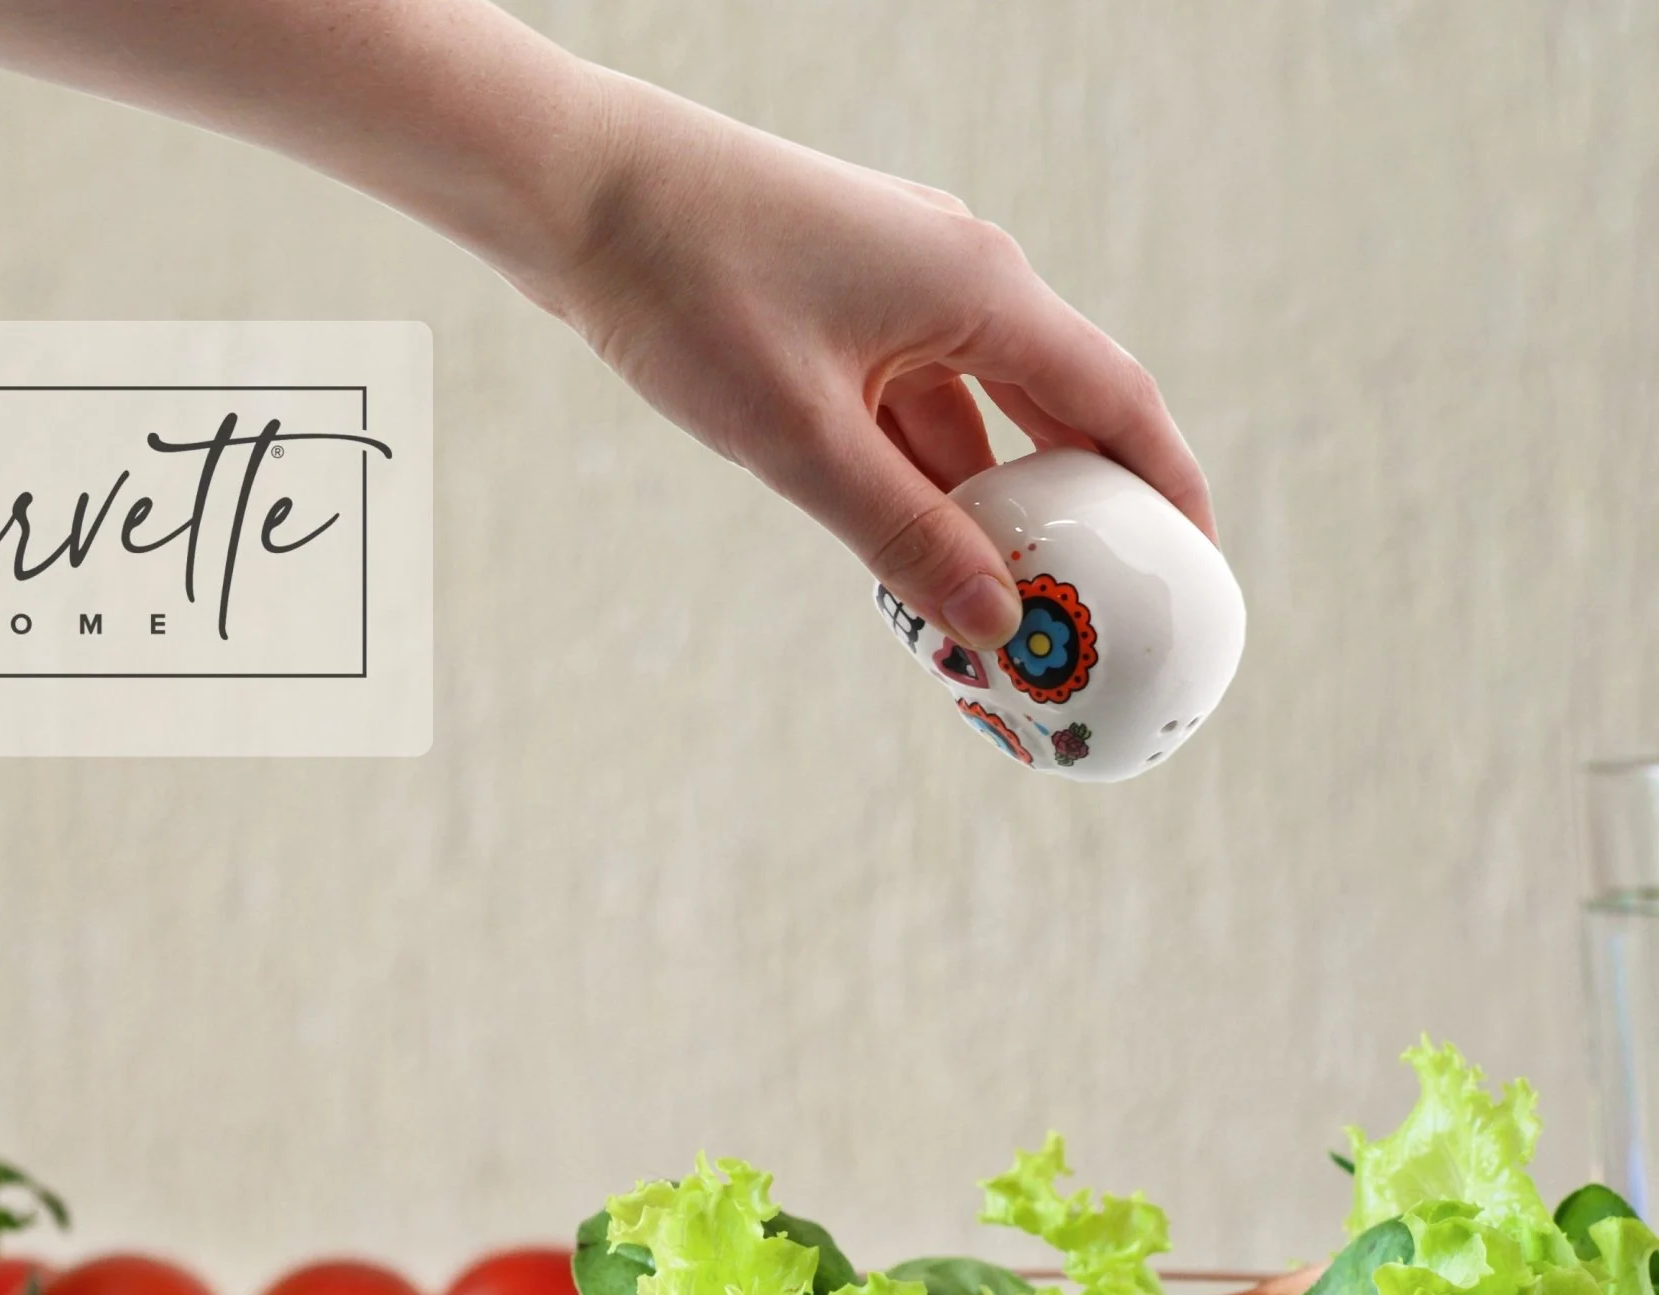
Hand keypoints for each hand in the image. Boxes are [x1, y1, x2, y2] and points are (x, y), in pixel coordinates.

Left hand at [524, 76, 1215, 651]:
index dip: (1168, 490)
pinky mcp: (845, 306)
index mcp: (982, 290)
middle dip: (1083, 510)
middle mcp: (961, 278)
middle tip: (1103, 603)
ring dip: (990, 505)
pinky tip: (913, 548)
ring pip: (975, 418)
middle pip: (1058, 411)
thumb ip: (904, 536)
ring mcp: (901, 287)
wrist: (577, 191)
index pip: (1118, 402)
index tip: (1198, 566)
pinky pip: (913, 406)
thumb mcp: (803, 442)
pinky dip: (923, 478)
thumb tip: (996, 622)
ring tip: (1005, 602)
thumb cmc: (689, 293)